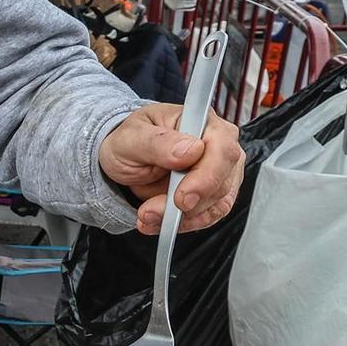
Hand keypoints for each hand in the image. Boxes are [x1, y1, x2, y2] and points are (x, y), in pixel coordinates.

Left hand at [98, 104, 244, 235]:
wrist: (124, 157)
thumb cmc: (131, 140)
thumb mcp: (132, 137)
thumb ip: (159, 142)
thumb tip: (191, 150)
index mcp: (203, 121)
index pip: (222, 150)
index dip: (206, 178)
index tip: (181, 198)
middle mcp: (218, 145)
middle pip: (221, 182)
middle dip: (186, 204)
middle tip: (152, 211)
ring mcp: (220, 171)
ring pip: (216, 203)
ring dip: (180, 217)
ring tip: (148, 216)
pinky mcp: (214, 194)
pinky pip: (208, 216)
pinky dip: (182, 223)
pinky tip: (158, 221)